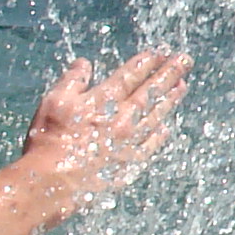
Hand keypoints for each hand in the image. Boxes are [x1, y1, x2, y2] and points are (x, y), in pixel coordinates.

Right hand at [19, 50, 188, 210]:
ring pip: (155, 115)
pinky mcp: (130, 162)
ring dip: (170, 100)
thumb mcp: (53, 102)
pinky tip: (165, 127)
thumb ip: (72, 81)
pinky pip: (150, 145)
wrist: (52, 182)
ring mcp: (129, 141)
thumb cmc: (49, 140)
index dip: (145, 63)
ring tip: (183, 86)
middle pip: (150, 92)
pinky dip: (159, 135)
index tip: (160, 52)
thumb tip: (84, 64)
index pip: (130, 76)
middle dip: (168, 74)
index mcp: (103, 100)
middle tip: (185, 60)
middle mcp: (122, 118)